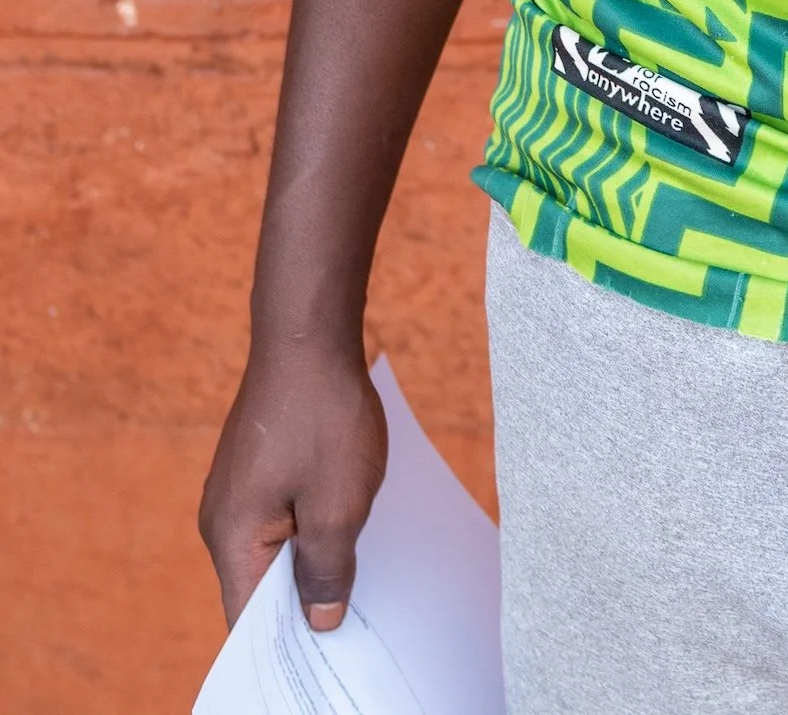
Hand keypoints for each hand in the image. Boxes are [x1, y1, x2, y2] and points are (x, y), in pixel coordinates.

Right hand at [199, 341, 387, 630]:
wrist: (308, 330)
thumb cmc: (323, 415)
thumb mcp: (339, 505)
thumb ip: (327, 571)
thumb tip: (320, 622)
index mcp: (231, 538)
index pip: (250, 620)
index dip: (288, 647)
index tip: (329, 662)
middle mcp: (222, 517)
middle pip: (261, 586)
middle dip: (305, 606)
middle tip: (355, 628)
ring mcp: (237, 488)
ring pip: (275, 548)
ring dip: (314, 561)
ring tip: (360, 581)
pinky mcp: (257, 463)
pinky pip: (282, 513)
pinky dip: (311, 526)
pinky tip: (348, 523)